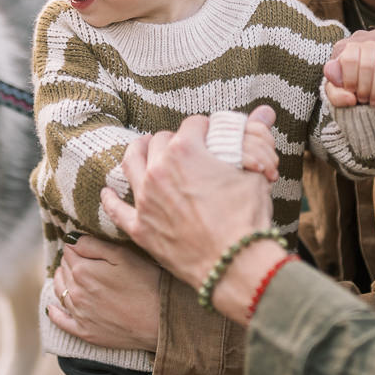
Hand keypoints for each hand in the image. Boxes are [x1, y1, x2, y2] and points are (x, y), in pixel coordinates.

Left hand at [45, 237, 162, 351]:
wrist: (160, 322)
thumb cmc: (147, 283)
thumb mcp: (123, 255)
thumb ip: (93, 245)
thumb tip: (70, 239)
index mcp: (83, 271)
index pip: (69, 250)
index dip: (77, 245)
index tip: (86, 246)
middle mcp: (76, 293)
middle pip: (64, 269)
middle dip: (71, 262)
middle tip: (84, 259)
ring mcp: (79, 314)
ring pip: (60, 291)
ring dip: (63, 280)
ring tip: (70, 275)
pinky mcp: (85, 332)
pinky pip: (61, 321)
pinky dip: (55, 312)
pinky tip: (52, 307)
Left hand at [102, 113, 275, 292]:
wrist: (235, 264)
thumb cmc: (247, 217)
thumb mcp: (255, 172)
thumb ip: (254, 138)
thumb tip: (266, 110)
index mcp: (186, 151)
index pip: (193, 124)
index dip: (204, 127)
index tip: (210, 134)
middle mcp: (158, 170)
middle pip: (161, 140)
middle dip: (174, 140)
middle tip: (184, 147)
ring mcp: (145, 200)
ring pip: (131, 163)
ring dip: (138, 151)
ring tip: (144, 148)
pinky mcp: (140, 228)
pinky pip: (116, 209)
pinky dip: (111, 199)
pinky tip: (108, 192)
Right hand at [324, 24, 374, 145]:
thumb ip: (367, 80)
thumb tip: (328, 70)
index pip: (349, 46)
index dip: (344, 73)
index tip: (354, 98)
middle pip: (352, 53)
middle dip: (349, 79)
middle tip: (360, 103)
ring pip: (361, 63)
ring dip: (357, 85)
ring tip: (368, 104)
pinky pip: (373, 72)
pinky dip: (367, 87)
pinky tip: (374, 104)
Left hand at [324, 39, 374, 107]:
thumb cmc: (354, 92)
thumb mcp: (340, 95)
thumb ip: (334, 91)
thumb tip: (340, 85)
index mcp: (349, 50)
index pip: (349, 58)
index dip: (350, 78)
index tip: (352, 91)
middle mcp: (368, 45)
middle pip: (366, 65)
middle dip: (364, 88)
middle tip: (363, 100)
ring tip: (374, 101)